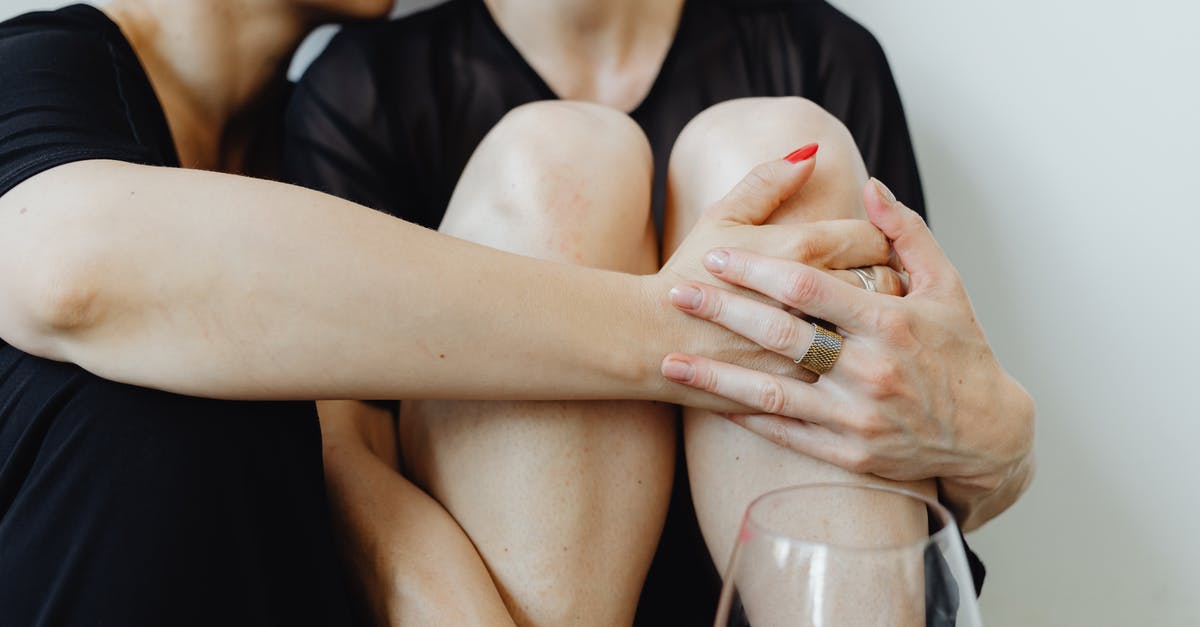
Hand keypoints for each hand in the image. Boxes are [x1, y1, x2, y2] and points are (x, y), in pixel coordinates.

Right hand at [651, 154, 906, 392]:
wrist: (652, 338)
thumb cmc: (686, 273)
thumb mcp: (721, 216)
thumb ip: (768, 181)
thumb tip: (810, 154)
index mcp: (799, 249)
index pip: (875, 237)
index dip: (879, 239)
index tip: (868, 247)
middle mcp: (813, 297)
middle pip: (886, 282)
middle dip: (886, 279)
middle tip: (875, 280)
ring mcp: (810, 344)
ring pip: (875, 330)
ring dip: (875, 321)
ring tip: (861, 317)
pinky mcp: (803, 383)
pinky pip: (851, 370)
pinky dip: (853, 359)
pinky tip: (841, 352)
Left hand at [661, 178, 1035, 529]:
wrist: (989, 436)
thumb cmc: (962, 351)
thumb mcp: (947, 285)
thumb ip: (906, 233)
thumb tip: (871, 186)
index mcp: (891, 322)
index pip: (809, 286)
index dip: (756, 268)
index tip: (715, 255)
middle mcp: (871, 371)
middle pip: (781, 335)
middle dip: (723, 311)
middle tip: (677, 292)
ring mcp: (858, 418)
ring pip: (772, 394)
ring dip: (716, 376)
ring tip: (670, 360)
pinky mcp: (851, 454)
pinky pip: (788, 435)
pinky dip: (748, 419)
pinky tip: (712, 403)